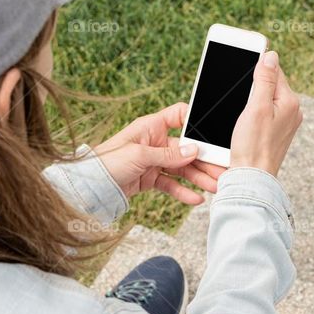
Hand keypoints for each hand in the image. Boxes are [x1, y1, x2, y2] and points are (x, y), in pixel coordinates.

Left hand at [92, 103, 223, 204]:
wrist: (90, 186)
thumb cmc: (107, 162)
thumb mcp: (140, 155)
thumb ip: (168, 155)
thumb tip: (194, 151)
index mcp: (152, 127)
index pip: (180, 115)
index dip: (196, 122)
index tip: (212, 134)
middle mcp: (156, 142)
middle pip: (187, 148)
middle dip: (205, 160)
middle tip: (222, 170)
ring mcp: (154, 161)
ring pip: (183, 168)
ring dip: (199, 178)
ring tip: (215, 188)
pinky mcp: (150, 178)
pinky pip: (171, 184)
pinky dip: (183, 191)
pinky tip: (196, 198)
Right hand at [229, 51, 302, 175]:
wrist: (251, 178)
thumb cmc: (252, 146)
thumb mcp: (256, 107)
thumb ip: (264, 80)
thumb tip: (270, 55)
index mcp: (290, 102)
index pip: (274, 71)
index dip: (257, 67)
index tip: (242, 63)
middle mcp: (292, 112)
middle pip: (270, 85)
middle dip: (253, 86)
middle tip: (239, 97)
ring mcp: (285, 123)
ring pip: (266, 100)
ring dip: (251, 100)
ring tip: (241, 113)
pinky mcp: (276, 133)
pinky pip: (265, 114)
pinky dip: (253, 113)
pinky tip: (244, 122)